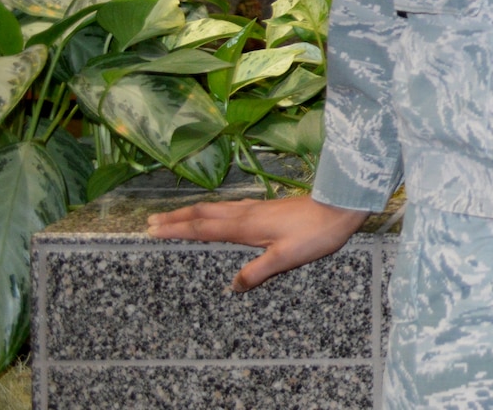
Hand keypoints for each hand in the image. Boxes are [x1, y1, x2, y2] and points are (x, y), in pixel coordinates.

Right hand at [147, 195, 367, 290]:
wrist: (341, 206)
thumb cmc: (315, 233)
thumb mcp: (286, 258)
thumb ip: (257, 272)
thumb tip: (232, 287)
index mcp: (245, 226)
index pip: (203, 227)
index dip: (177, 229)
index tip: (151, 230)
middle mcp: (247, 214)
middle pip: (204, 213)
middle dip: (176, 217)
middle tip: (151, 220)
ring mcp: (257, 208)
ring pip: (216, 208)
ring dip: (192, 212)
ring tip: (175, 215)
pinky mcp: (268, 207)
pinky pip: (230, 207)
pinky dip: (213, 210)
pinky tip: (218, 212)